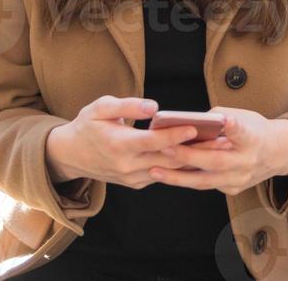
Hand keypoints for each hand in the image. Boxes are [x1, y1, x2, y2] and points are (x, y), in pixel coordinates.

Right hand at [46, 95, 227, 189]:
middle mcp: (127, 165)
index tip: (194, 127)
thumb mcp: (101, 107)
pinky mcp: (135, 183)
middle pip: (166, 158)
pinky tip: (196, 154)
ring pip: (167, 169)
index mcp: (119, 144)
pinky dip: (178, 166)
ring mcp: (132, 177)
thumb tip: (153, 106)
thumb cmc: (88, 125)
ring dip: (190, 159)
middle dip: (192, 149)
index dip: (174, 135)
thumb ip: (128, 105)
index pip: (153, 141)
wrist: (71, 154)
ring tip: (213, 147)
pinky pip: (160, 174)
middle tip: (216, 139)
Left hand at [146, 106, 287, 195]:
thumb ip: (218, 118)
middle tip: (165, 149)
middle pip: (216, 161)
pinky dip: (186, 180)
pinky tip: (167, 175)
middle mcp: (247, 161)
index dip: (235, 128)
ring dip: (178, 177)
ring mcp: (240, 179)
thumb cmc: (253, 129)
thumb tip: (189, 122)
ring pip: (206, 181)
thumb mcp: (243, 115)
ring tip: (155, 170)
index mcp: (253, 138)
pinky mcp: (232, 190)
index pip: (244, 133)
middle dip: (189, 157)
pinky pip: (206, 185)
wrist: (276, 153)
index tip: (227, 121)